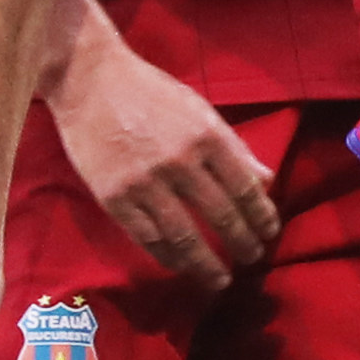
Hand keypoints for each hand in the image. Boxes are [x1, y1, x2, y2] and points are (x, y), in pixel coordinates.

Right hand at [44, 25, 272, 280]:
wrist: (88, 80)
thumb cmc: (150, 92)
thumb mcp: (200, 110)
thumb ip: (234, 147)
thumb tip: (266, 180)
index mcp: (207, 137)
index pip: (246, 188)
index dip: (262, 216)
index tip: (270, 233)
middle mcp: (180, 163)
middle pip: (222, 216)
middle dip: (243, 243)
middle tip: (253, 258)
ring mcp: (145, 183)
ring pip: (185, 238)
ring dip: (207, 265)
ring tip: (221, 279)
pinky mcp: (114, 198)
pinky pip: (147, 238)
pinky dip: (167, 257)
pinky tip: (180, 266)